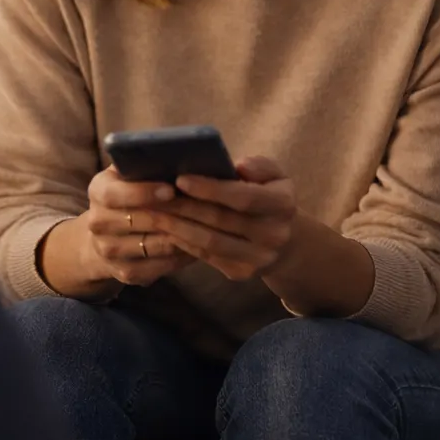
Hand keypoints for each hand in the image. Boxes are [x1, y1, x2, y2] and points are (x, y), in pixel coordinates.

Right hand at [74, 166, 195, 287]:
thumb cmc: (129, 195)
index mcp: (98, 191)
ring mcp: (109, 251)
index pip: (115, 193)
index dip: (144, 192)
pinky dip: (181, 257)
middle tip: (203, 209)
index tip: (171, 189)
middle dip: (173, 214)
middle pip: (138, 221)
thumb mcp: (129, 175)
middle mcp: (97, 223)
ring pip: (153, 246)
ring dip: (182, 237)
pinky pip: (159, 267)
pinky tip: (198, 246)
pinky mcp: (125, 273)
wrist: (105, 237)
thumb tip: (178, 155)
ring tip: (207, 226)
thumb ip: (145, 164)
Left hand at [148, 156, 297, 282]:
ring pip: (210, 242)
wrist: (286, 242)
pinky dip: (183, 242)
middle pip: (221, 220)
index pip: (243, 197)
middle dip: (185, 207)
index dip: (210, 189)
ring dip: (178, 227)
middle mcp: (274, 235)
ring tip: (153, 212)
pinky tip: (165, 229)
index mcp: (283, 205)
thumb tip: (239, 166)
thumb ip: (260, 166)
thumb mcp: (275, 175)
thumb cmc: (269, 197)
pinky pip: (207, 256)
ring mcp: (258, 258)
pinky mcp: (242, 273)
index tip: (180, 179)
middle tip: (155, 195)